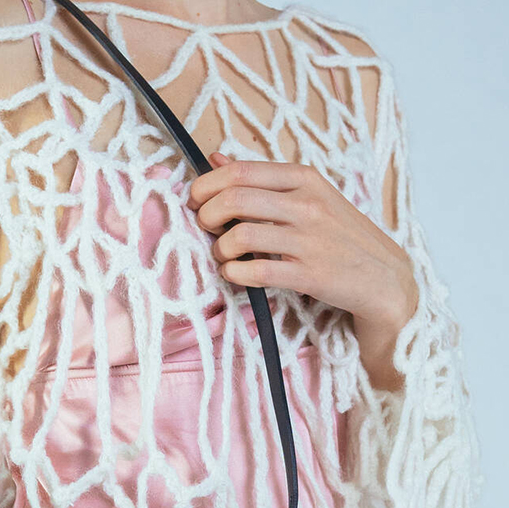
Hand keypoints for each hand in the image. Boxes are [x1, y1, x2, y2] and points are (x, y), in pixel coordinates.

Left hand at [187, 151, 419, 390]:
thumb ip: (263, 179)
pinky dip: (235, 273)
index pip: (241, 171)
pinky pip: (257, 272)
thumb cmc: (341, 235)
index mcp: (304, 178)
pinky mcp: (309, 275)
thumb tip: (217, 158)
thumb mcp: (310, 195)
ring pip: (241, 236)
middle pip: (235, 199)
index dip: (206, 186)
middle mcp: (306, 204)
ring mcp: (309, 240)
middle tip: (207, 228)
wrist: (384, 277)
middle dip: (207, 215)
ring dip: (219, 248)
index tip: (197, 200)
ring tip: (223, 254)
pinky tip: (234, 273)